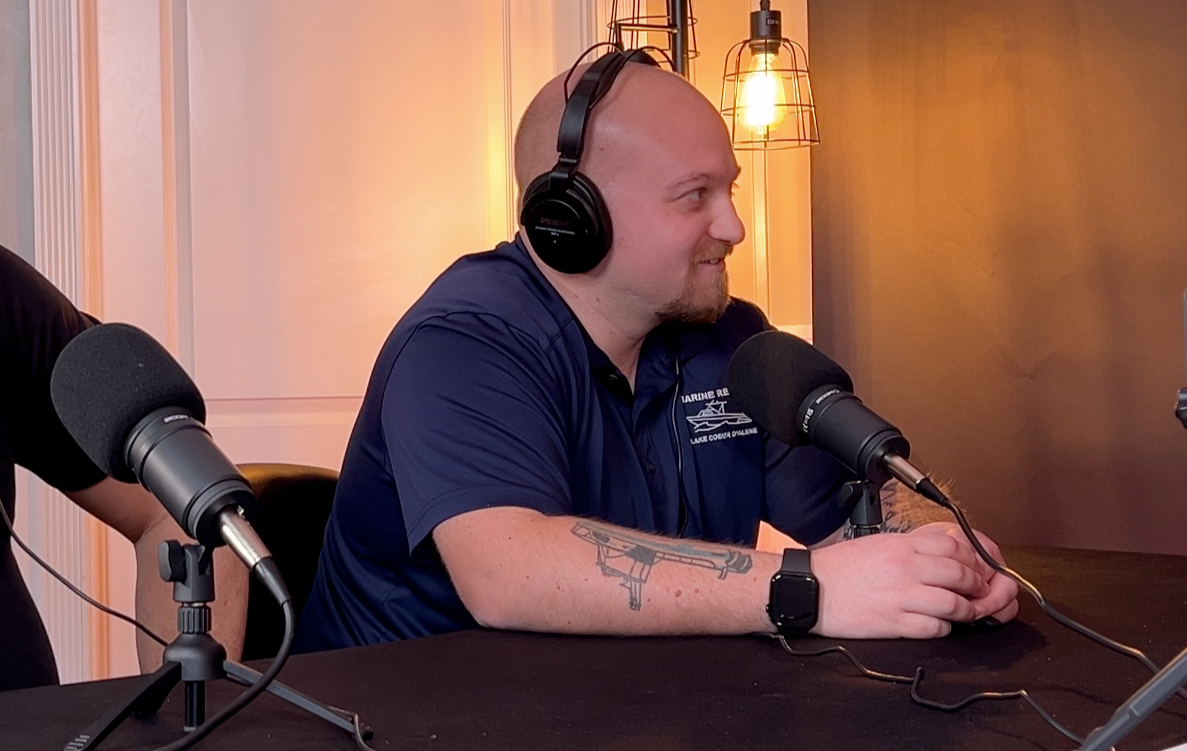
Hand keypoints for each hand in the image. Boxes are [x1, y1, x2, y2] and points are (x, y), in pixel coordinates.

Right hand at [810, 524, 1016, 638]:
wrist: (809, 589)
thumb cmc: (839, 568)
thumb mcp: (877, 544)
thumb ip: (910, 547)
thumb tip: (942, 553)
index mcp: (901, 546)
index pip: (954, 547)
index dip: (972, 559)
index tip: (975, 569)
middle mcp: (905, 568)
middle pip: (961, 575)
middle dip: (977, 586)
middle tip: (979, 593)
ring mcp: (901, 596)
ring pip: (954, 604)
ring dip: (967, 611)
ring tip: (965, 613)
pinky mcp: (894, 622)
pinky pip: (934, 628)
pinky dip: (944, 629)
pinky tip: (940, 625)